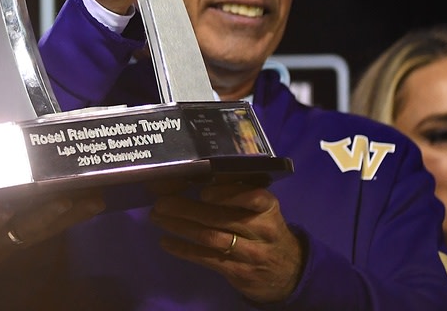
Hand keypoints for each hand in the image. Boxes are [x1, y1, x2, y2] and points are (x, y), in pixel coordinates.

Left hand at [0, 192, 104, 309]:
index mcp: (16, 234)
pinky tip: (6, 212)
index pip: (51, 222)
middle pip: (45, 225)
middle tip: (96, 197)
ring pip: (20, 227)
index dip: (76, 211)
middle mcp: (9, 238)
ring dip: (42, 215)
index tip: (100, 196)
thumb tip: (27, 183)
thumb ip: (10, 211)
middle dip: (71, 212)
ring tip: (63, 201)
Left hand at [149, 181, 304, 303]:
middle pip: (220, 217)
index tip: (203, 191)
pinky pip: (207, 259)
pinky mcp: (238, 271)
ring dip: (179, 227)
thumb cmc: (265, 230)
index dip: (227, 194)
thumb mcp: (262, 209)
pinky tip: (166, 241)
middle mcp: (261, 230)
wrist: (289, 271)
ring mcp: (250, 253)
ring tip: (157, 218)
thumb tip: (200, 174)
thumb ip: (238, 192)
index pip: (252, 197)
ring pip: (210, 237)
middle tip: (160, 202)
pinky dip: (183, 249)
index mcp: (267, 208)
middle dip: (186, 208)